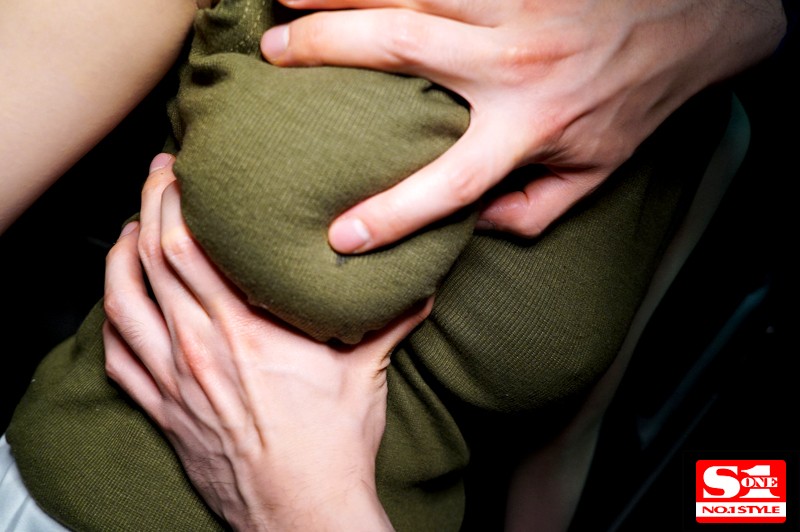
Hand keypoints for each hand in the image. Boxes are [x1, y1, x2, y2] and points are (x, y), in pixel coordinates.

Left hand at [103, 154, 428, 530]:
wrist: (302, 511)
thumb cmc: (331, 445)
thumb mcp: (364, 373)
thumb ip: (389, 320)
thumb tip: (422, 284)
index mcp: (248, 331)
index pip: (193, 248)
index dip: (178, 203)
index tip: (185, 173)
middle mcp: (201, 348)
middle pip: (153, 259)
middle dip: (148, 207)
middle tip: (158, 177)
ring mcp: (174, 381)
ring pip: (123, 302)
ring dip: (119, 256)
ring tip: (129, 229)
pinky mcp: (164, 411)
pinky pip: (118, 358)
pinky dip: (112, 322)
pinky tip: (118, 304)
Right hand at [260, 0, 785, 250]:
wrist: (701, 21)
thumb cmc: (636, 101)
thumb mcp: (596, 173)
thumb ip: (534, 210)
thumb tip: (477, 226)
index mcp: (530, 128)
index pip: (450, 184)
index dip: (393, 215)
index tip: (340, 238)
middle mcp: (513, 65)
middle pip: (403, 51)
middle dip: (327, 49)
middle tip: (272, 53)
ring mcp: (514, 8)